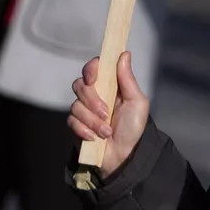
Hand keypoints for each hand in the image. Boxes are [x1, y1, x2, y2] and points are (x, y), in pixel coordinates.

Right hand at [68, 52, 148, 176]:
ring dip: (92, 121)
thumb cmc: (133, 128)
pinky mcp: (76, 125)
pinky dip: (84, 130)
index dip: (91, 69)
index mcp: (109, 85)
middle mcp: (94, 94)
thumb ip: (128, 79)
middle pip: (80, 84)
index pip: (93, 67)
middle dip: (93, 100)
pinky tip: (95, 138)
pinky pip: (71, 121)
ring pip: (76, 105)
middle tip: (106, 113)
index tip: (94, 78)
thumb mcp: (137, 103)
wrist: (125, 156)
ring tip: (106, 132)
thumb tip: (124, 53)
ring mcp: (83, 110)